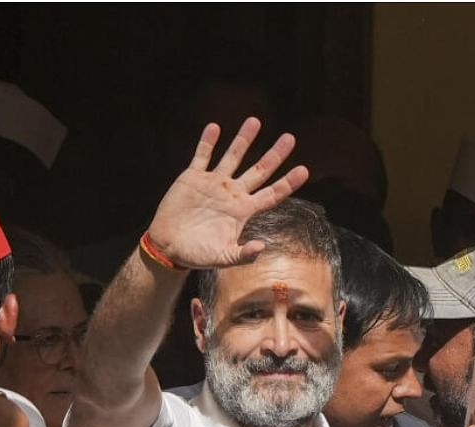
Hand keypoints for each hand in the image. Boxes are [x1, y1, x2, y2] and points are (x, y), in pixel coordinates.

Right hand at [146, 117, 308, 268]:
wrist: (169, 247)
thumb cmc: (198, 254)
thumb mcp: (223, 257)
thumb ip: (242, 255)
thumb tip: (262, 247)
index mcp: (244, 210)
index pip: (272, 193)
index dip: (288, 182)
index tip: (304, 170)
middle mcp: (233, 193)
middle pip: (259, 170)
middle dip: (275, 154)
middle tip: (290, 138)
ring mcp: (214, 183)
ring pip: (233, 156)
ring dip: (243, 140)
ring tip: (255, 121)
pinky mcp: (193, 178)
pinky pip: (202, 156)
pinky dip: (207, 142)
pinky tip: (215, 127)